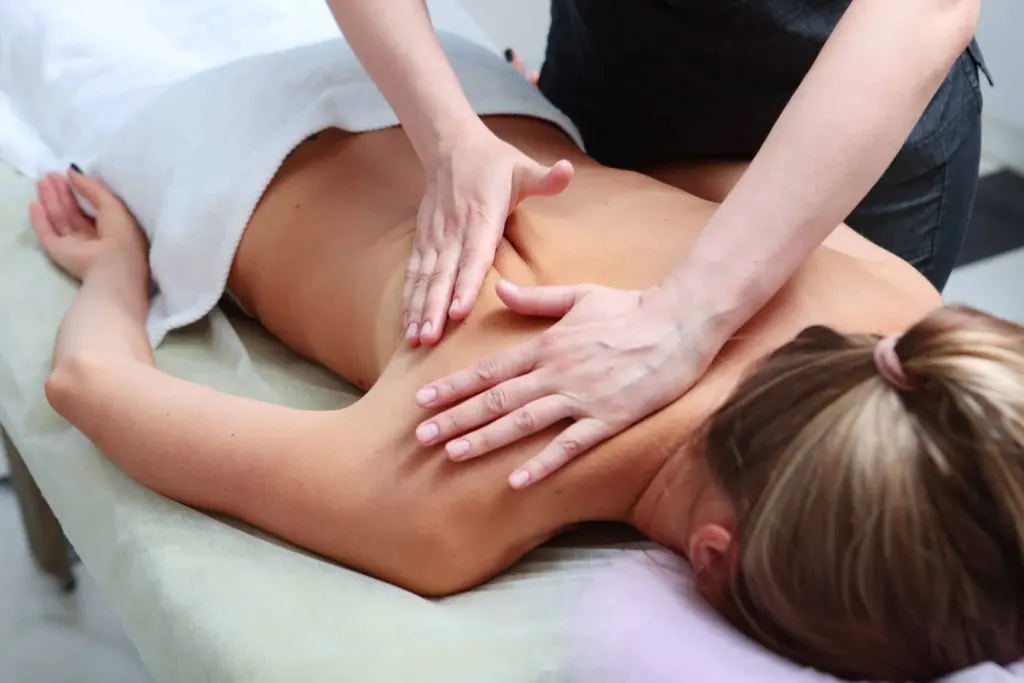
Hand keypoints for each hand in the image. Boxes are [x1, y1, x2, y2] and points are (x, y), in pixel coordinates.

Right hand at [29, 167, 146, 280]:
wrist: (112, 266)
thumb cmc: (122, 235)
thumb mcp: (114, 206)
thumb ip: (94, 189)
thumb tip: (73, 171)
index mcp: (113, 230)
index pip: (94, 208)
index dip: (83, 191)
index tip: (70, 174)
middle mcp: (93, 239)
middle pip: (74, 212)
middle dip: (63, 193)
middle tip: (52, 174)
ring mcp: (76, 247)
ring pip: (60, 220)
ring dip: (51, 201)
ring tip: (43, 181)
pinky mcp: (60, 253)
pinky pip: (47, 234)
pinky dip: (40, 220)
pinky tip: (34, 205)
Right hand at [403, 125, 573, 346]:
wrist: (451, 146)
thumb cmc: (494, 162)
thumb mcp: (522, 167)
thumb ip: (545, 177)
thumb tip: (567, 171)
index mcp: (481, 216)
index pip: (473, 255)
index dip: (465, 284)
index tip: (458, 312)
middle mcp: (454, 229)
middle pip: (443, 274)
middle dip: (435, 308)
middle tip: (430, 339)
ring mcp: (435, 236)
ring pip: (425, 277)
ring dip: (419, 309)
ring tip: (416, 339)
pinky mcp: (424, 240)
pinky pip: (415, 273)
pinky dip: (410, 298)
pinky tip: (408, 324)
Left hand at [413, 282, 722, 487]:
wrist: (680, 323)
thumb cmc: (631, 308)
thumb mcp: (580, 296)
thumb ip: (537, 299)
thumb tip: (500, 290)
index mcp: (547, 345)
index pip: (490, 369)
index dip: (453, 386)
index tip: (423, 399)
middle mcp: (557, 372)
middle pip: (496, 399)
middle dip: (455, 418)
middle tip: (421, 436)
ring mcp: (582, 397)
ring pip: (523, 422)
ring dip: (485, 439)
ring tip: (451, 455)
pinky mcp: (609, 418)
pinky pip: (569, 446)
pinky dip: (542, 464)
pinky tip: (515, 481)